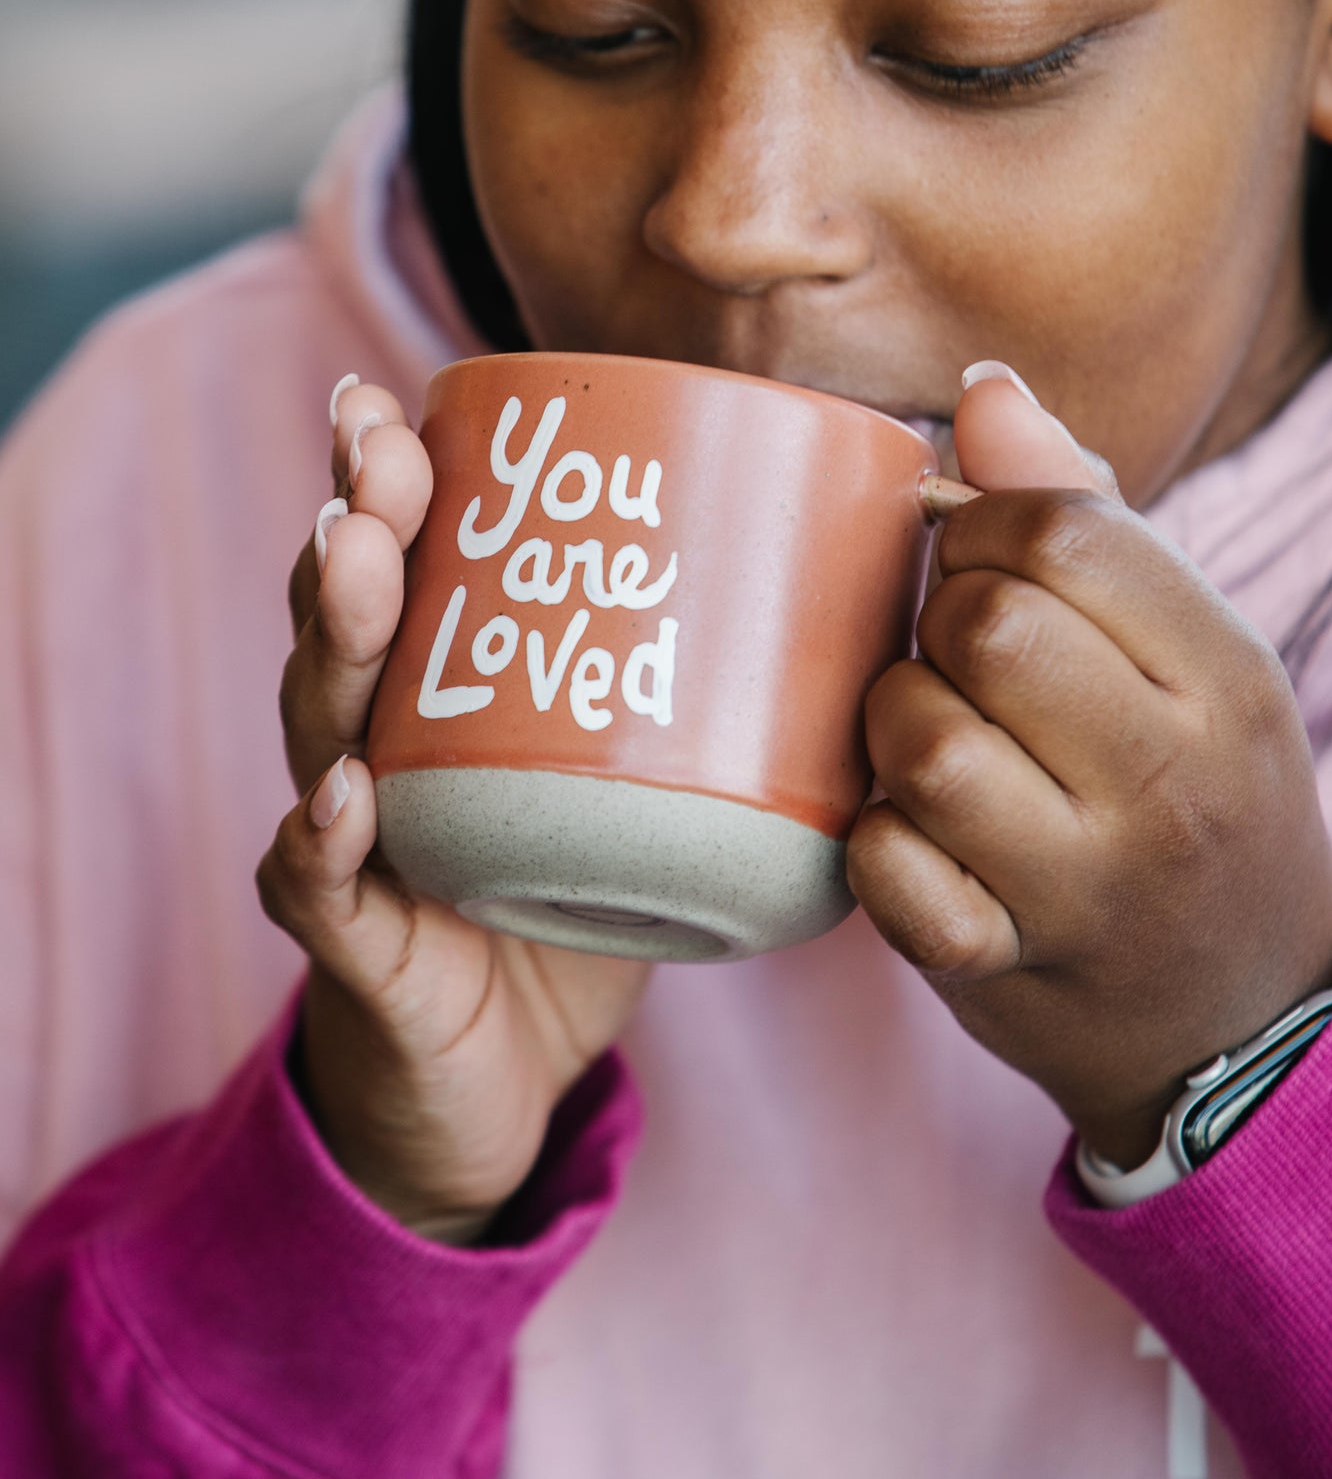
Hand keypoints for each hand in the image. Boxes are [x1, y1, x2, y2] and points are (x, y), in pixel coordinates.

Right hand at [258, 380, 648, 1241]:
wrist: (493, 1082)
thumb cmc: (571, 910)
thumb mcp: (639, 793)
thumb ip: (713, 709)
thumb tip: (861, 606)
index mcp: (443, 696)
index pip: (405, 565)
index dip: (389, 478)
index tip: (396, 398)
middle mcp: (380, 745)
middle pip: (350, 615)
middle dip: (357, 520)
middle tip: (377, 453)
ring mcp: (356, 842)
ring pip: (322, 722)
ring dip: (336, 636)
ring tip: (356, 557)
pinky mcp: (357, 947)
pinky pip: (319, 888)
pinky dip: (322, 841)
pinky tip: (346, 796)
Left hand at [848, 369, 1331, 1168]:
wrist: (1238, 1012)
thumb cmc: (1190, 788)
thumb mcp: (1188, 651)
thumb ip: (1088, 512)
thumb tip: (982, 389)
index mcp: (1225, 674)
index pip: (1066, 531)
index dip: (984, 523)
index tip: (979, 560)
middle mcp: (1173, 780)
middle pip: (989, 625)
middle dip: (940, 619)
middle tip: (955, 654)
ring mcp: (1088, 886)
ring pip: (925, 742)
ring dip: (897, 722)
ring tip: (934, 734)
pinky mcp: (1000, 968)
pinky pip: (884, 869)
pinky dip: (874, 843)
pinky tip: (914, 835)